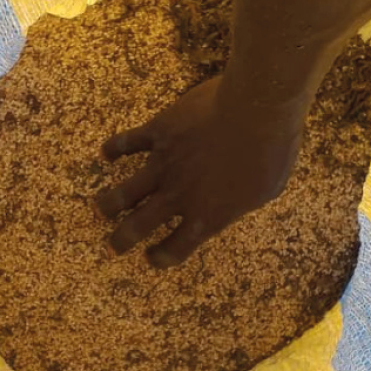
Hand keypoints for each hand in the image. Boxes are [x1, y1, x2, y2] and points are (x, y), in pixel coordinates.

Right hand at [96, 77, 302, 267]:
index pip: (176, 248)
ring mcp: (164, 164)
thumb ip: (243, 201)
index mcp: (207, 215)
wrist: (255, 113)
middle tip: (113, 246)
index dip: (160, 257)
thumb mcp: (266, 190)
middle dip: (121, 240)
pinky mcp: (159, 132)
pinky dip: (114, 149)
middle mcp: (178, 196)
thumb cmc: (272, 152)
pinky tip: (106, 152)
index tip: (151, 257)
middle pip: (138, 226)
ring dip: (108, 204)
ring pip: (124, 192)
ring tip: (99, 209)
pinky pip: (128, 143)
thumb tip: (237, 200)